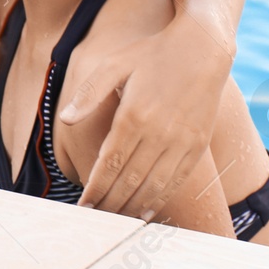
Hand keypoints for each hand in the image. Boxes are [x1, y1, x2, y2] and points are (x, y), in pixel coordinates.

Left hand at [61, 18, 229, 216]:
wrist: (203, 47)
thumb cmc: (153, 53)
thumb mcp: (115, 64)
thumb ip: (89, 93)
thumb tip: (65, 120)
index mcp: (133, 116)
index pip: (109, 164)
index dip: (95, 189)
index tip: (82, 206)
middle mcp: (158, 134)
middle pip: (129, 181)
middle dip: (109, 203)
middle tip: (94, 220)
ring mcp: (181, 141)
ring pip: (154, 186)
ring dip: (133, 207)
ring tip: (115, 222)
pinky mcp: (198, 145)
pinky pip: (177, 180)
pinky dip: (161, 199)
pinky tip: (146, 211)